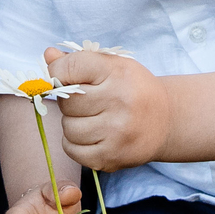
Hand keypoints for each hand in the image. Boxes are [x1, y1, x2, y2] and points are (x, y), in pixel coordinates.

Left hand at [42, 46, 168, 171]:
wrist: (166, 120)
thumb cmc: (133, 88)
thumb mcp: (112, 66)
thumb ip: (78, 60)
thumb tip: (48, 56)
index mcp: (118, 72)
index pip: (69, 68)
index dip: (58, 72)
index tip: (64, 76)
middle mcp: (120, 102)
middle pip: (67, 102)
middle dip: (69, 101)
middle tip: (86, 101)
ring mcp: (117, 133)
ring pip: (68, 128)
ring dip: (73, 123)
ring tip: (91, 118)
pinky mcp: (112, 157)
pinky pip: (73, 150)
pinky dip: (75, 143)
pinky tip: (91, 135)